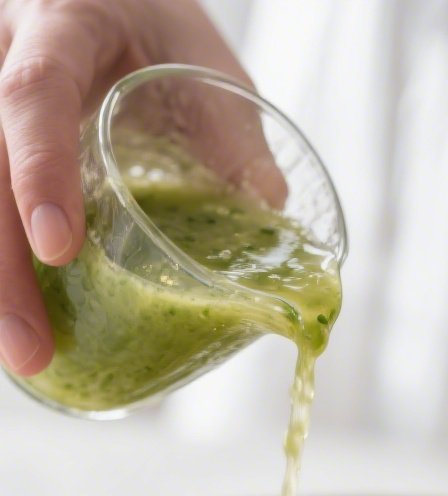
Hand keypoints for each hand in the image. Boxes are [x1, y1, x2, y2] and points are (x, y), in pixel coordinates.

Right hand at [0, 0, 277, 376]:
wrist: (111, 0)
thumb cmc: (157, 31)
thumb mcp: (205, 65)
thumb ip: (233, 137)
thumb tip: (270, 221)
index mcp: (61, 24)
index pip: (35, 93)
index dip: (41, 171)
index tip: (62, 249)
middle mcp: (4, 57)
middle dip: (3, 271)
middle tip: (32, 350)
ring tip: (28, 358)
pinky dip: (3, 272)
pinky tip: (20, 323)